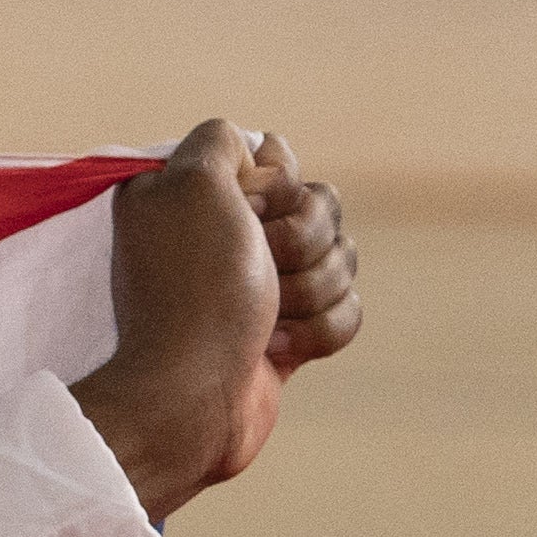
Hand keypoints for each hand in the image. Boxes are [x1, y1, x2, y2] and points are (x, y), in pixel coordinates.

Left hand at [82, 121, 361, 520]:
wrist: (191, 395)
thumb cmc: (193, 290)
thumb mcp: (190, 185)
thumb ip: (220, 141)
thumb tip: (259, 149)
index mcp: (192, 199)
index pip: (279, 163)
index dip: (279, 187)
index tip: (249, 210)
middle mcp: (224, 237)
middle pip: (322, 207)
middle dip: (305, 240)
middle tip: (260, 267)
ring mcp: (259, 287)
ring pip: (342, 258)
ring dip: (313, 289)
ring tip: (264, 317)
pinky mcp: (288, 333)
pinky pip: (346, 310)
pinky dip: (320, 330)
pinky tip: (275, 349)